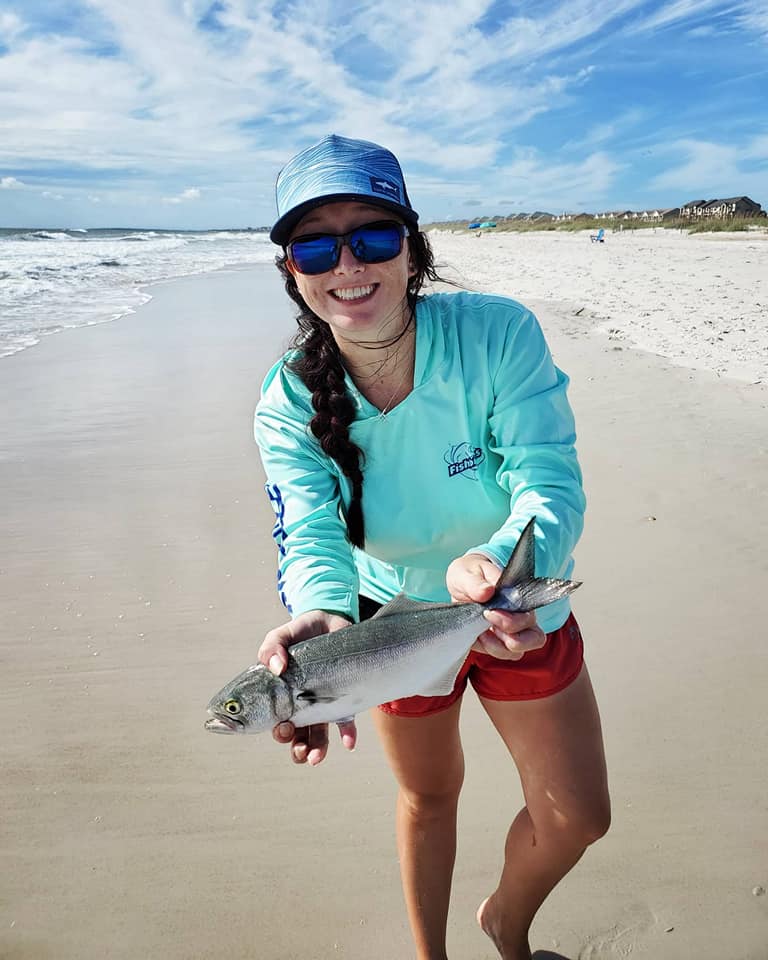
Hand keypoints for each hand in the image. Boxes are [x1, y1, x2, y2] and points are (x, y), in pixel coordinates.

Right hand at [257, 609, 354, 764]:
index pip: (277, 722)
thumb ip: (271, 648)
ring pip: (319, 736)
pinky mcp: (345, 696)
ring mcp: (324, 702)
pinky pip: (346, 720)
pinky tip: (348, 743)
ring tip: (316, 758)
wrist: (331, 619)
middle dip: (296, 748)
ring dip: (317, 750)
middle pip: (297, 737)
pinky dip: (347, 734)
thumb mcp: (280, 636)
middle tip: (298, 745)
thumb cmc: (301, 632)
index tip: (282, 729)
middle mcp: (303, 705)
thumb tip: (276, 668)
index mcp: (283, 696)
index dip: (278, 732)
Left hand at [446, 553, 546, 659]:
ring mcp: (510, 633)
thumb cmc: (471, 575)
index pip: (531, 617)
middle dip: (510, 636)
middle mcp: (522, 617)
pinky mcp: (495, 644)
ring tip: (480, 631)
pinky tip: (475, 635)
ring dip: (496, 646)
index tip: (489, 611)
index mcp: (520, 598)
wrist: (462, 582)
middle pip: (534, 639)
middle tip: (486, 621)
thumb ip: (475, 582)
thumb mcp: (467, 573)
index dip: (513, 620)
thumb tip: (487, 591)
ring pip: (517, 652)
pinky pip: (498, 654)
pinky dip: (485, 648)